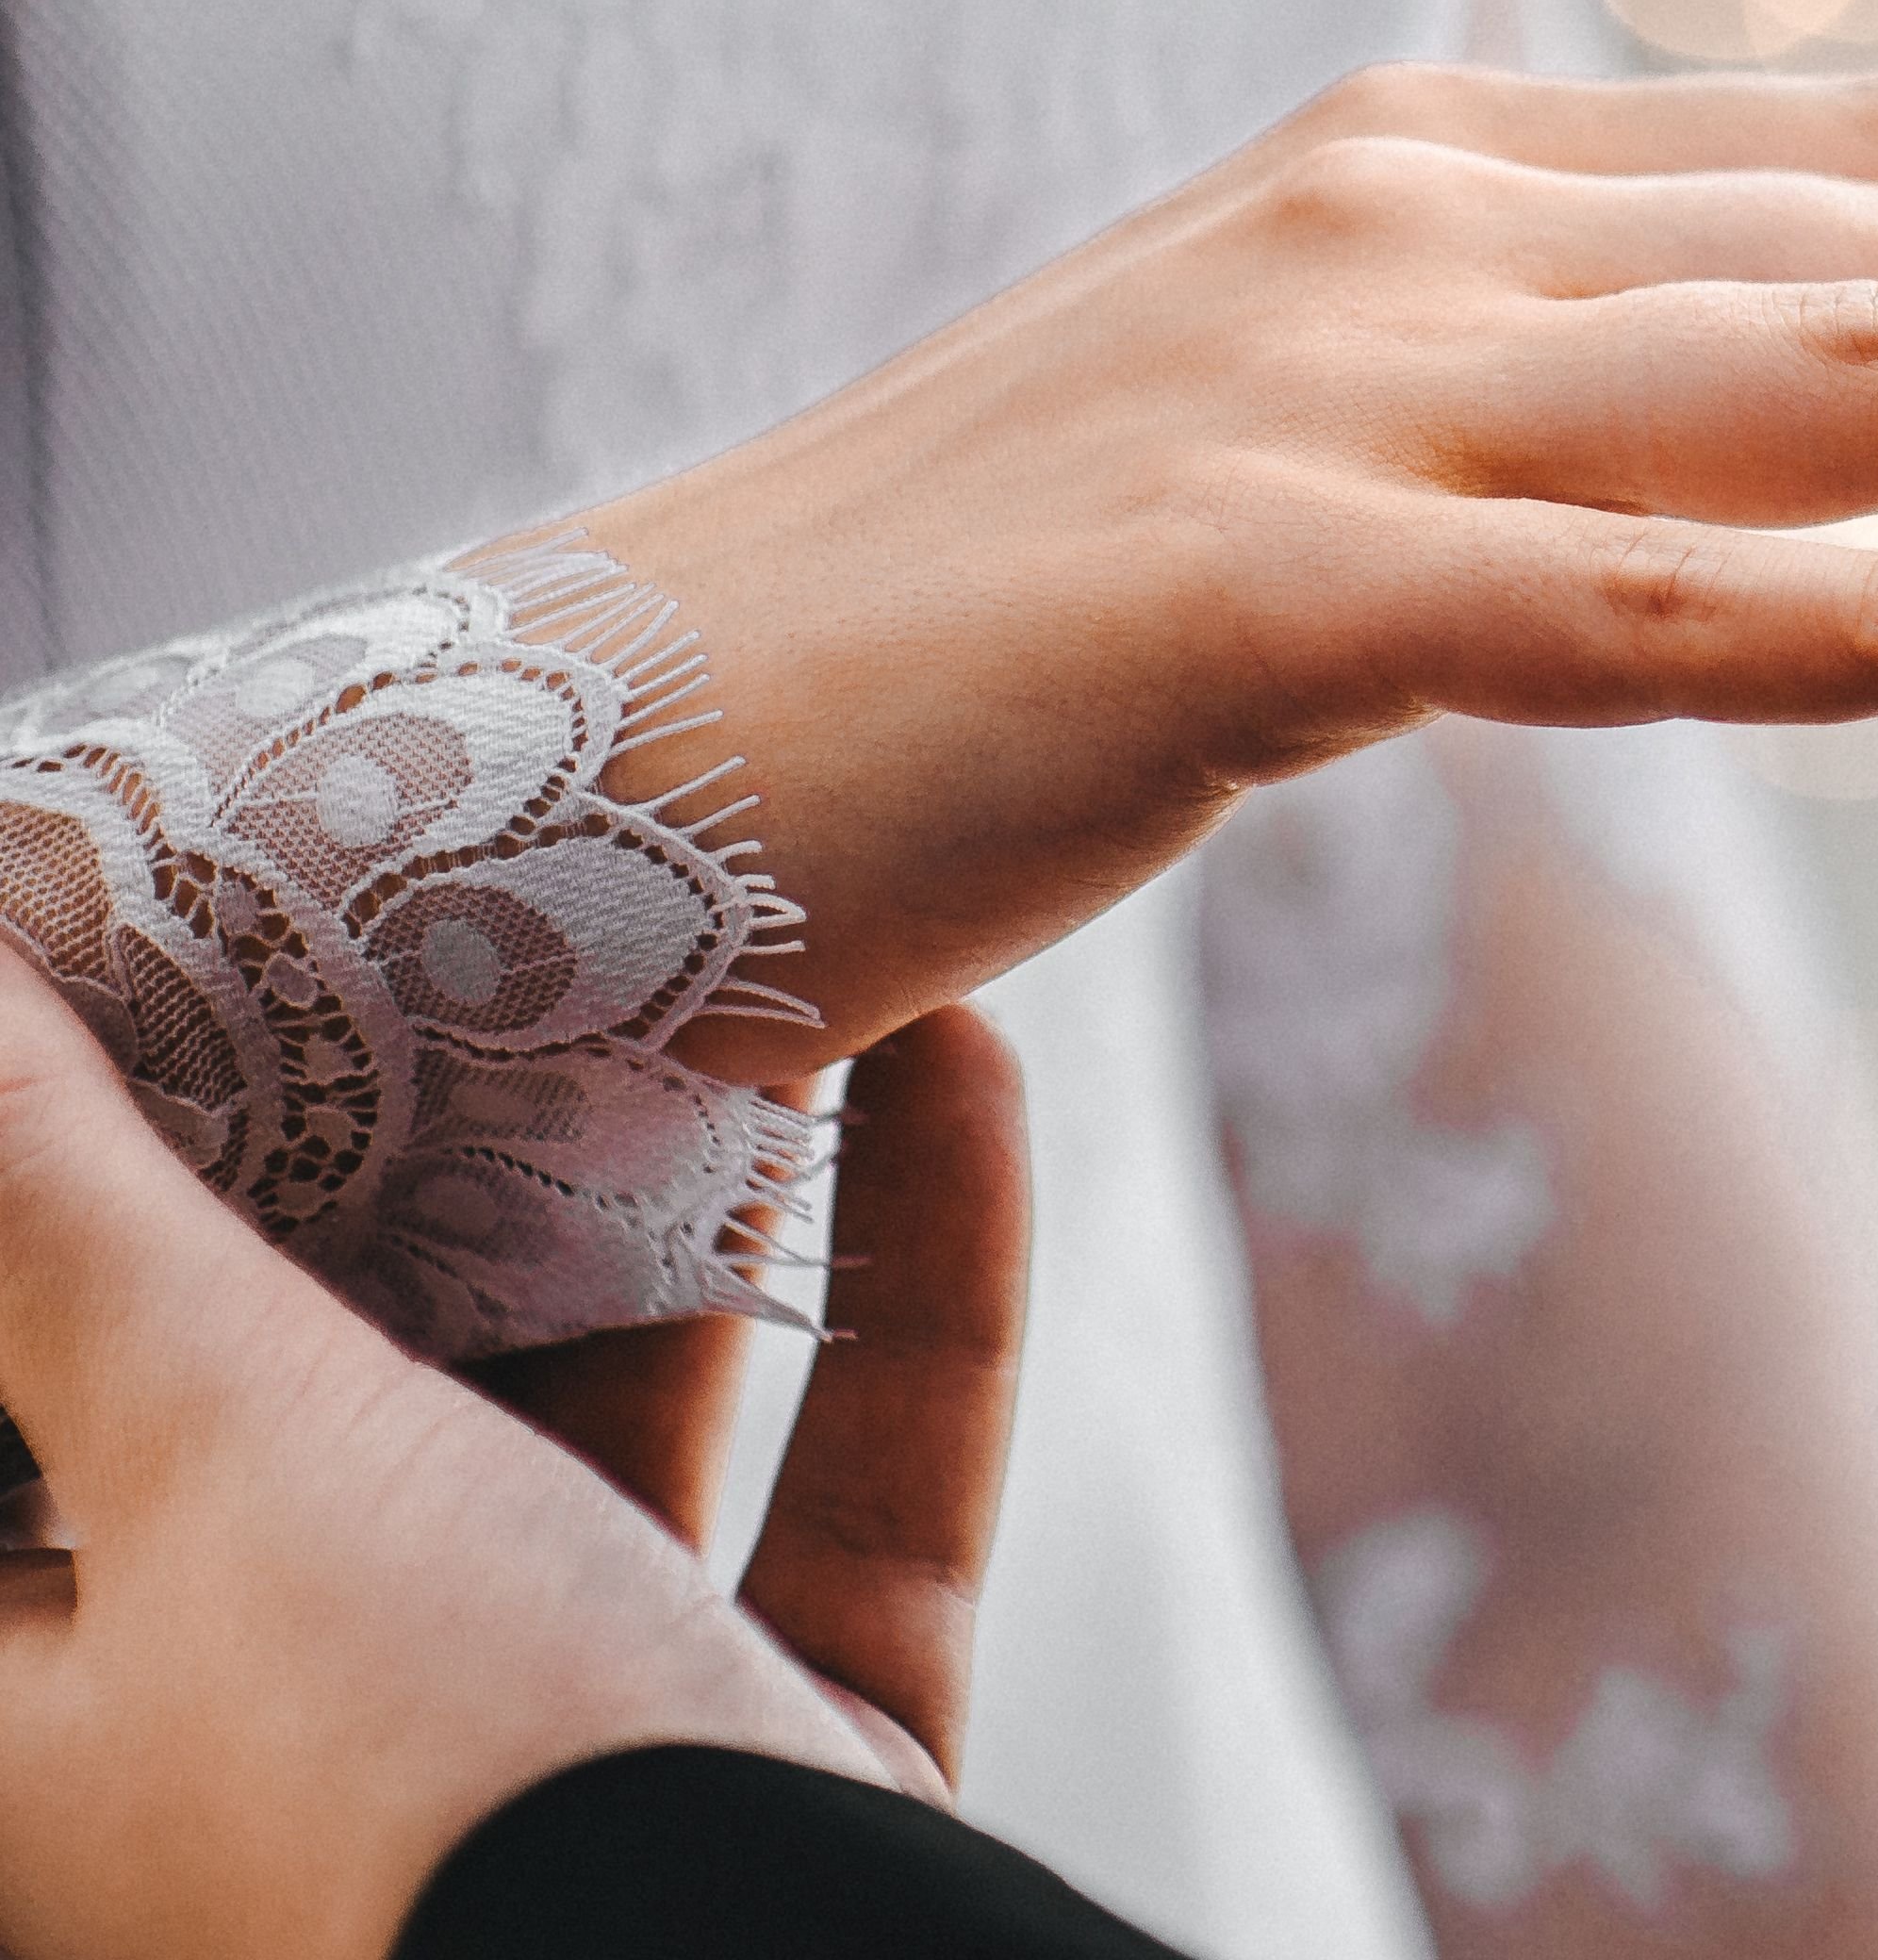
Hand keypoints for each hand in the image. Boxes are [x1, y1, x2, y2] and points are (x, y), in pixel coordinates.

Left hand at [0, 952, 1027, 1959]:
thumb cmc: (425, 1797)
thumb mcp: (217, 1452)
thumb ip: (61, 1216)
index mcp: (36, 1724)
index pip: (6, 1408)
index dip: (71, 1187)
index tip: (168, 954)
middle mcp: (263, 1746)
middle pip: (312, 1393)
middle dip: (423, 1149)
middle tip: (474, 898)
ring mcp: (542, 1763)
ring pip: (594, 1432)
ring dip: (685, 1203)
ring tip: (740, 952)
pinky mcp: (774, 1764)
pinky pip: (836, 1492)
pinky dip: (908, 1289)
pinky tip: (964, 1064)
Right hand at [579, 65, 1877, 1078]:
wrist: (590, 751)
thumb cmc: (995, 626)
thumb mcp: (1338, 440)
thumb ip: (1581, 386)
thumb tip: (1866, 388)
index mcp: (1449, 155)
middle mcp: (1414, 206)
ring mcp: (1321, 379)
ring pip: (1834, 383)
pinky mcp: (1240, 590)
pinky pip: (1635, 612)